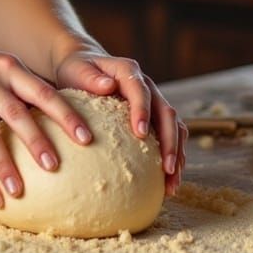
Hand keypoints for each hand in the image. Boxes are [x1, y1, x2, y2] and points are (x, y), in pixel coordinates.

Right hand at [0, 24, 96, 208]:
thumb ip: (17, 83)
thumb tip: (54, 112)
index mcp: (6, 67)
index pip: (42, 92)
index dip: (66, 115)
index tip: (87, 137)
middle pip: (17, 114)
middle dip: (38, 142)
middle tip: (56, 166)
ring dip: (5, 166)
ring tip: (20, 191)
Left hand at [53, 48, 186, 195]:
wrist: (82, 69)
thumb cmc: (76, 70)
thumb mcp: (77, 70)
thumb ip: (90, 78)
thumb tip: (108, 86)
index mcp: (128, 72)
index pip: (140, 91)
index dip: (142, 111)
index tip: (139, 133)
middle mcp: (147, 85)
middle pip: (166, 112)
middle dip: (169, 141)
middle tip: (167, 168)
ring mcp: (153, 101)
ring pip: (174, 127)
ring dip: (176, 154)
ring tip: (171, 183)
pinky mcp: (154, 116)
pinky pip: (170, 136)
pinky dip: (172, 157)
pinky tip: (167, 180)